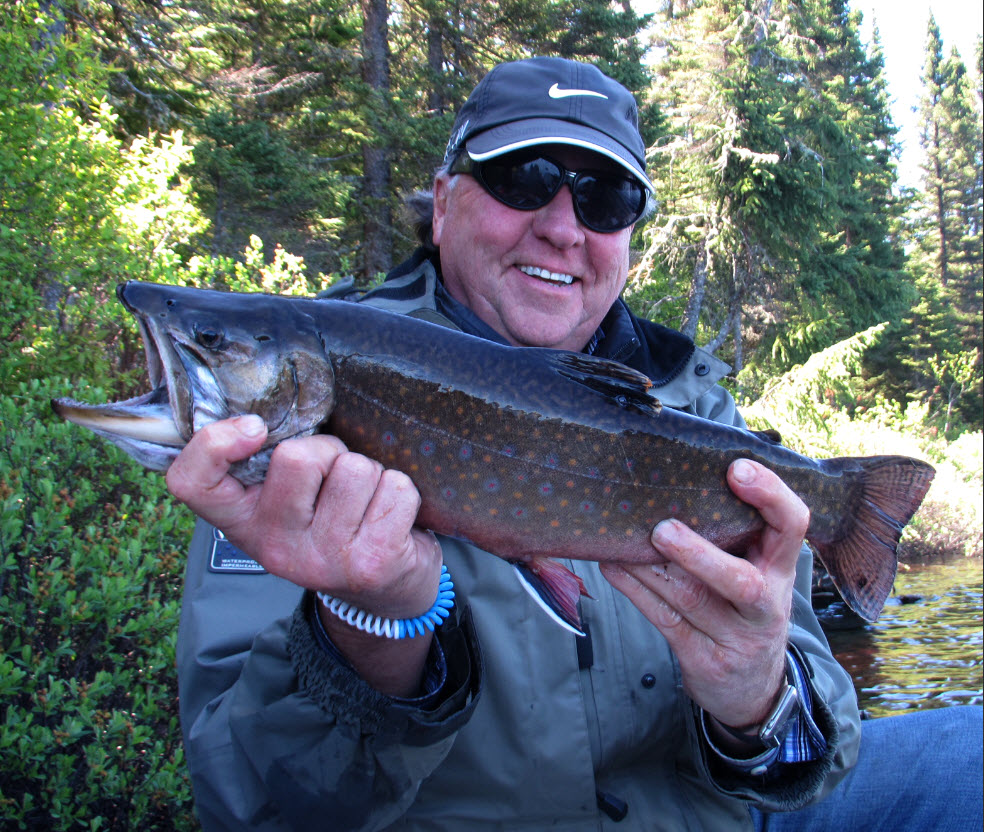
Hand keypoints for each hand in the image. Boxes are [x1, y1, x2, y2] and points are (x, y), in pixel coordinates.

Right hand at [166, 415, 441, 694]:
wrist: (384, 593)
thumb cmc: (334, 527)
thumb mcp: (289, 506)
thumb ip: (272, 466)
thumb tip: (264, 417)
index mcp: (244, 524)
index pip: (193, 482)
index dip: (213, 444)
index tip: (254, 429)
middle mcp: (275, 546)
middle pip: (298, 456)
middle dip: (330, 452)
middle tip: (338, 480)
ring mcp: (324, 558)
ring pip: (355, 468)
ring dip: (371, 473)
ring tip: (366, 501)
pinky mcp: (373, 562)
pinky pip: (395, 488)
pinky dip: (401, 492)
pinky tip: (390, 518)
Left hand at [600, 459, 807, 729]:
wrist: (753, 685)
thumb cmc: (744, 605)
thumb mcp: (756, 568)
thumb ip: (733, 530)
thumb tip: (677, 473)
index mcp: (781, 568)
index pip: (792, 526)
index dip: (770, 496)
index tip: (736, 468)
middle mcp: (766, 604)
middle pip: (740, 582)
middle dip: (699, 555)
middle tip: (663, 529)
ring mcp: (735, 637)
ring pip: (690, 600)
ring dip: (650, 568)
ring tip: (620, 540)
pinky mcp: (703, 659)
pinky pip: (664, 621)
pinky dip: (634, 590)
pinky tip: (612, 566)